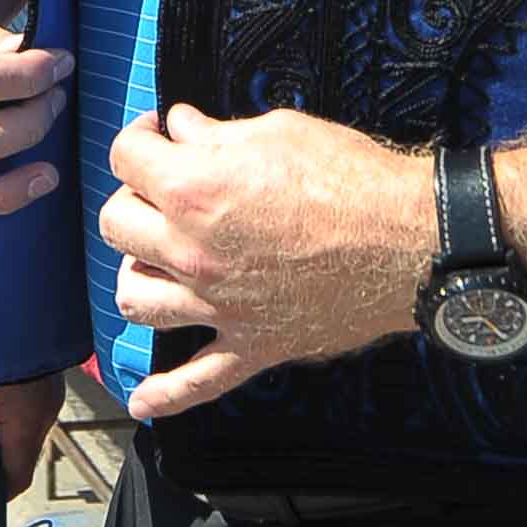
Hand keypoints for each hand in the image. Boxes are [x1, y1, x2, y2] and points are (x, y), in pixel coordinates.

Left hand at [0, 375, 61, 495]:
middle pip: (21, 457)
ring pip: (26, 434)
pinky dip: (11, 417)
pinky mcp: (50, 384)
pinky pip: (32, 414)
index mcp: (27, 424)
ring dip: (1, 436)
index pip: (17, 478)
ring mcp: (52, 398)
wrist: (19, 297)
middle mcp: (47, 415)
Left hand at [101, 105, 428, 419]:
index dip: (140, 136)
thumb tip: (180, 128)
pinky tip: (143, 399)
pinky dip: (166, 395)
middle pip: (117, 226)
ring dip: (138, 274)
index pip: (125, 157)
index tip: (160, 133)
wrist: (410, 241)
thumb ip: (217, 133)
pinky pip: (198, 382)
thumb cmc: (350, 177)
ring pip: (135, 300)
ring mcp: (217, 305)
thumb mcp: (279, 131)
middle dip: (135, 197)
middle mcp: (191, 251)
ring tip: (157, 260)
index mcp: (194, 189)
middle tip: (165, 189)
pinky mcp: (251, 344)